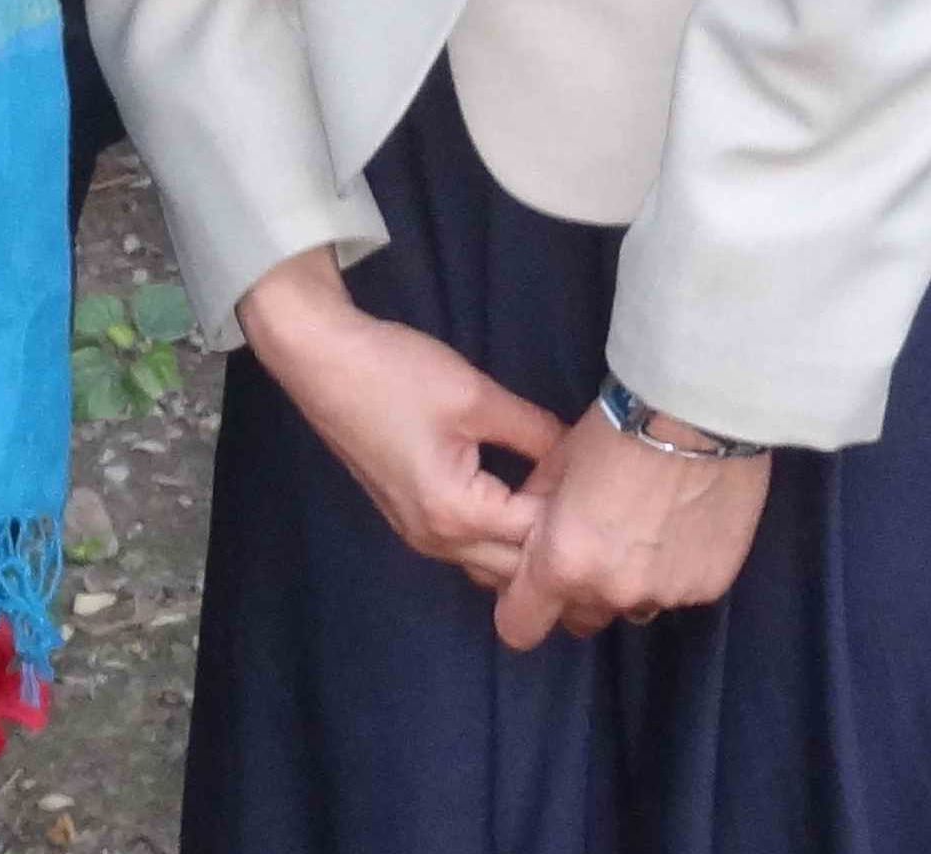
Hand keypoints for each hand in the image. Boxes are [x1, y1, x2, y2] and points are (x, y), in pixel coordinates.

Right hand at [237, 249, 571, 592]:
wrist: (320, 359)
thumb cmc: (396, 374)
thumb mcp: (477, 396)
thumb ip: (536, 432)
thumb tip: (579, 454)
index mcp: (456, 513)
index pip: (538, 537)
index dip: (577, 514)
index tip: (609, 488)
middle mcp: (436, 540)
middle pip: (516, 572)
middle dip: (557, 550)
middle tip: (599, 514)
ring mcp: (418, 535)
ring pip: (491, 567)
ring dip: (527, 550)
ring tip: (567, 514)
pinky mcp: (409, 518)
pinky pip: (469, 549)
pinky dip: (501, 539)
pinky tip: (526, 506)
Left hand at [493, 401, 772, 648]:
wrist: (697, 417)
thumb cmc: (614, 431)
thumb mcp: (555, 465)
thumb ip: (533, 513)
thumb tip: (526, 535)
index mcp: (563, 565)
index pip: (520, 627)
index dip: (520, 608)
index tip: (530, 587)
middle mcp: (613, 592)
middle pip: (582, 619)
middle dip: (578, 592)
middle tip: (592, 545)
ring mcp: (666, 595)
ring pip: (634, 606)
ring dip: (629, 582)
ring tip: (643, 530)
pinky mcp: (710, 586)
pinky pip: (679, 591)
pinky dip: (674, 569)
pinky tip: (681, 525)